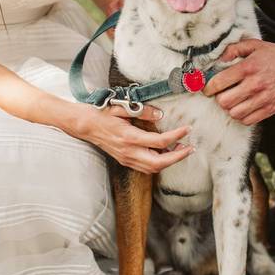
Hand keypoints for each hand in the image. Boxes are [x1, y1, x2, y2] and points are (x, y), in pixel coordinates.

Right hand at [74, 102, 193, 173]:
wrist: (84, 125)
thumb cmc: (101, 114)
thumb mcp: (120, 107)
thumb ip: (141, 111)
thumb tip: (159, 114)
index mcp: (129, 137)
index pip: (160, 141)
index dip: (177, 136)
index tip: (188, 129)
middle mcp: (128, 152)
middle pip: (159, 163)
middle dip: (178, 157)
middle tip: (190, 148)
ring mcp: (126, 158)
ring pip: (153, 168)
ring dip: (169, 161)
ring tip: (181, 149)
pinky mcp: (125, 160)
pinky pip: (145, 167)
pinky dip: (159, 163)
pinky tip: (165, 153)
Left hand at [203, 38, 274, 125]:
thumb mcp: (255, 45)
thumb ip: (234, 49)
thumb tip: (218, 59)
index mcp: (248, 67)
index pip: (219, 82)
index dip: (208, 87)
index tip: (207, 87)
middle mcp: (254, 85)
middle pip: (224, 101)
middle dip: (218, 97)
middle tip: (221, 93)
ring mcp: (262, 99)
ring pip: (234, 113)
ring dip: (230, 108)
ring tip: (233, 100)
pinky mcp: (269, 109)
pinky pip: (247, 120)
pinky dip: (241, 116)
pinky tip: (243, 107)